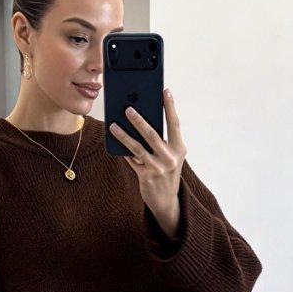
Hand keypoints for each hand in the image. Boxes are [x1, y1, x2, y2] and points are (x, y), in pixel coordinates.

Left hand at [109, 88, 185, 235]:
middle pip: (152, 134)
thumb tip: (141, 120)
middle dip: (139, 120)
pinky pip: (131, 160)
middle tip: (128, 108)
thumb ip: (160, 140)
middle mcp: (171, 158)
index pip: (175, 124)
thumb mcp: (169, 156)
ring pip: (137, 147)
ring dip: (124, 135)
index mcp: (179, 148)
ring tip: (113, 125)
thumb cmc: (166, 172)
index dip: (170, 107)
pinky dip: (123, 150)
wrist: (166, 200)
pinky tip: (114, 141)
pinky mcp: (146, 176)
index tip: (165, 91)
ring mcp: (158, 168)